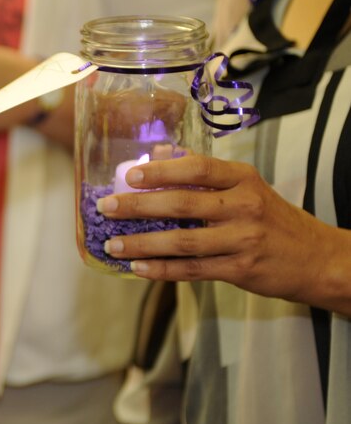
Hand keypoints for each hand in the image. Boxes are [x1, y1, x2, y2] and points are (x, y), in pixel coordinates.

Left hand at [97, 155, 350, 312]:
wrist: (317, 258)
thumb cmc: (271, 218)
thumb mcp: (246, 187)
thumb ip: (203, 174)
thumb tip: (157, 154)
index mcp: (242, 178)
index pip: (197, 168)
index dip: (160, 171)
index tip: (129, 176)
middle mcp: (244, 206)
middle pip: (181, 204)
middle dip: (137, 206)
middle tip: (106, 208)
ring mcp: (242, 239)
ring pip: (182, 241)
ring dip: (141, 243)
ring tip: (112, 244)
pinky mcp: (241, 270)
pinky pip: (192, 270)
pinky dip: (161, 270)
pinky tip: (137, 268)